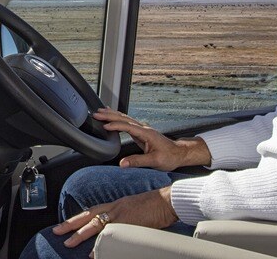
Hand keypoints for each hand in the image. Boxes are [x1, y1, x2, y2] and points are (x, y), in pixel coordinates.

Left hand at [52, 187, 177, 253]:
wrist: (167, 200)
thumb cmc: (154, 206)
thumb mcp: (133, 210)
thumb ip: (122, 218)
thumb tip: (113, 230)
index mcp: (115, 205)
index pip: (91, 211)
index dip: (77, 218)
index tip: (64, 224)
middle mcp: (115, 208)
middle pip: (88, 216)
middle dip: (71, 224)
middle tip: (57, 232)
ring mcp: (121, 215)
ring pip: (96, 224)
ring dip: (81, 235)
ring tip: (70, 243)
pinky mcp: (129, 223)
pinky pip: (111, 234)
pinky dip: (101, 243)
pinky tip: (94, 252)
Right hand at [93, 108, 210, 170]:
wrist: (179, 153)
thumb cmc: (170, 157)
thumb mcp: (155, 161)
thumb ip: (137, 161)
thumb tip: (122, 164)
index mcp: (146, 133)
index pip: (128, 126)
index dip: (115, 126)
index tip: (104, 126)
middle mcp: (143, 128)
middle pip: (124, 118)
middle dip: (110, 115)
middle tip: (97, 114)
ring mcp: (142, 129)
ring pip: (125, 118)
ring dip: (112, 114)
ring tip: (100, 111)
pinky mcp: (141, 132)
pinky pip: (127, 122)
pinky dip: (118, 118)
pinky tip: (113, 116)